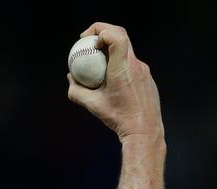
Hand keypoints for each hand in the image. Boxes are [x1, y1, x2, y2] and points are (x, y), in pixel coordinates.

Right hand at [67, 22, 163, 142]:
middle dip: (103, 31)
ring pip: (126, 49)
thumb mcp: (92, 105)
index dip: (101, 30)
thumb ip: (76, 90)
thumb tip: (70, 78)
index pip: (117, 37)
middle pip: (121, 35)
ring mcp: (143, 69)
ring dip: (110, 48)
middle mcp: (135, 65)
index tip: (89, 40)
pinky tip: (109, 76)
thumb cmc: (118, 118)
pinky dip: (118, 61)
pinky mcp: (146, 76)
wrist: (144, 129)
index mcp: (122, 68)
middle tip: (89, 41)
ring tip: (97, 59)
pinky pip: (131, 61)